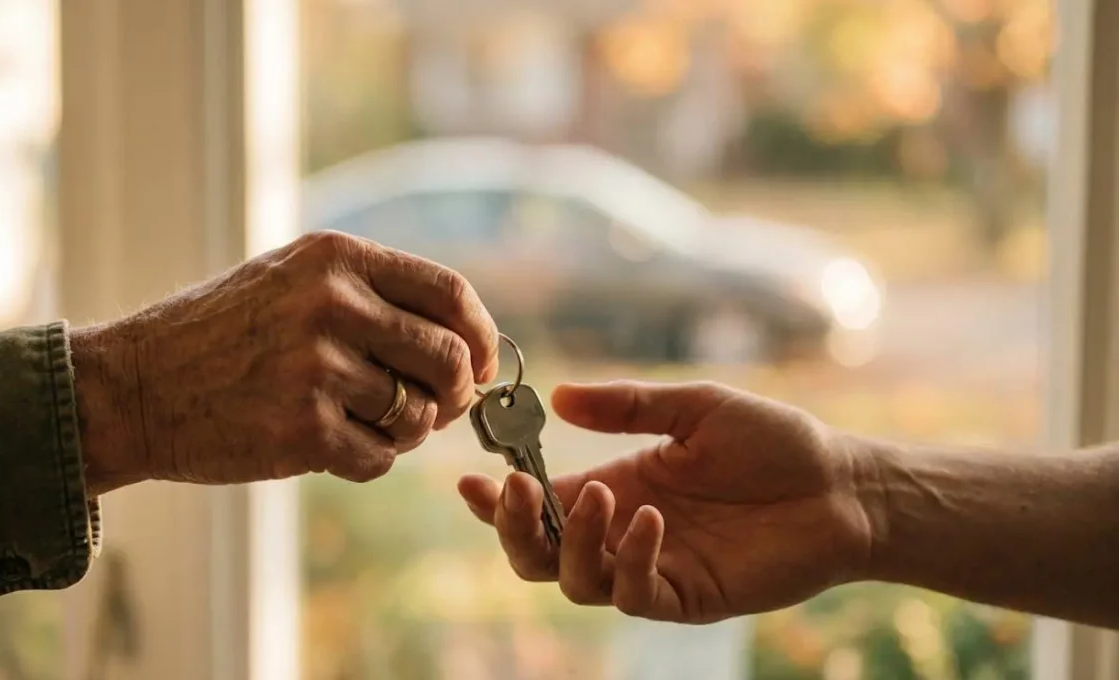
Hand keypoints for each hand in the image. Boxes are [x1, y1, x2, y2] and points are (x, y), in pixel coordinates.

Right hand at [74, 231, 498, 492]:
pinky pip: (379, 458)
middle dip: (456, 392)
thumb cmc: (217, 335)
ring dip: (405, 430)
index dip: (481, 334)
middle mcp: (330, 305)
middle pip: (448, 358)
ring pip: (416, 414)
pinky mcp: (301, 432)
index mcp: (334, 258)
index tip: (484, 363)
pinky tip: (331, 446)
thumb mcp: (288, 280)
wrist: (131, 387)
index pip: (449, 292)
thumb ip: (369, 295)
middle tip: (437, 407)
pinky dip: (369, 461)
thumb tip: (463, 340)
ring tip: (365, 423)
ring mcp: (315, 369)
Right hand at [458, 381, 877, 623]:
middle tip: (519, 493)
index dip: (496, 499)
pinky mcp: (687, 596)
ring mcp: (652, 567)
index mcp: (614, 486)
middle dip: (514, 530)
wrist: (842, 485)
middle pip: (537, 555)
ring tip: (604, 494)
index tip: (468, 478)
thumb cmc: (772, 442)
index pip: (539, 503)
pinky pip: (636, 593)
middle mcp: (621, 532)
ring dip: (573, 540)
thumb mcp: (693, 407)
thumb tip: (557, 397)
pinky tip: (650, 518)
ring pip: (575, 581)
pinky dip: (630, 558)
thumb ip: (626, 406)